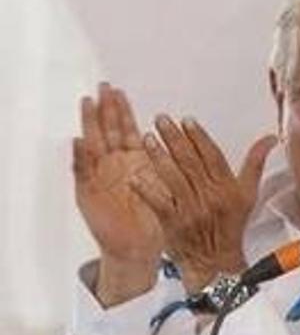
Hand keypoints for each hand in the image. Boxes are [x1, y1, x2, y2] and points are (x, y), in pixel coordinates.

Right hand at [72, 84, 164, 305]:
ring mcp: (101, 177)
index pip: (126, 130)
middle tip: (102, 87)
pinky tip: (79, 142)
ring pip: (94, 145)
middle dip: (105, 109)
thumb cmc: (153, 219)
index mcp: (134, 162)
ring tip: (88, 104)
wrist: (139, 247)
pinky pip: (84, 173)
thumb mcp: (168, 187)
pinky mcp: (90, 193)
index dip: (122, 111)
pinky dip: (81, 157)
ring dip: (90, 125)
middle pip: (108, 131)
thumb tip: (186, 142)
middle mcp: (115, 165)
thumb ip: (172, 164)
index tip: (119, 91)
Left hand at [132, 115, 276, 293]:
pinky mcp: (174, 224)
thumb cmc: (230, 227)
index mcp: (229, 188)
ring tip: (148, 138)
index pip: (213, 156)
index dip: (199, 137)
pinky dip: (147, 190)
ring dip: (159, 157)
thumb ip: (256, 163)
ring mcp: (192, 211)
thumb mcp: (249, 195)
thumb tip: (269, 138)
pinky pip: (159, 203)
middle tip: (162, 120)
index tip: (187, 121)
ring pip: (174, 178)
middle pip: (191, 162)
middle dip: (175, 138)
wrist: (217, 263)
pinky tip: (137, 176)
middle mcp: (211, 197)